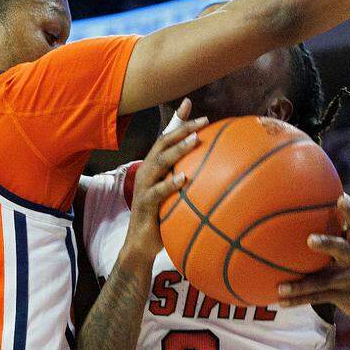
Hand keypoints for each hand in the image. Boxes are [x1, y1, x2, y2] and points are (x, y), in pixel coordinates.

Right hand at [122, 98, 206, 263]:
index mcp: (154, 165)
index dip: (178, 120)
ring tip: (194, 141)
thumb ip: (185, 177)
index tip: (193, 105)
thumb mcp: (173, 194)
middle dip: (182, 130)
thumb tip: (209, 169)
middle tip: (202, 121)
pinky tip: (183, 179)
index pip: (166, 138)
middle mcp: (147, 171)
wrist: (141, 244)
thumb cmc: (161, 215)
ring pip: (159, 162)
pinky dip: (170, 184)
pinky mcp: (145, 204)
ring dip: (177, 150)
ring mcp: (144, 186)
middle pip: (163, 144)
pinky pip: (157, 192)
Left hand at [276, 195, 349, 328]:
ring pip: (323, 282)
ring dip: (301, 285)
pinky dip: (298, 300)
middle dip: (327, 243)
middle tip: (310, 240)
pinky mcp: (342, 296)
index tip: (342, 199)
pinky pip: (317, 298)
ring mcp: (348, 280)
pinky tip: (280, 300)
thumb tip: (304, 209)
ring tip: (281, 287)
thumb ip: (334, 233)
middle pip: (341, 249)